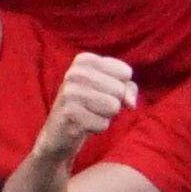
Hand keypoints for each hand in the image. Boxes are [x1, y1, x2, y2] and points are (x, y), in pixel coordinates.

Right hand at [35, 49, 140, 163]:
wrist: (59, 131)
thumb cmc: (90, 105)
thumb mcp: (110, 89)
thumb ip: (128, 89)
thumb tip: (131, 103)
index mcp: (84, 60)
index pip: (125, 72)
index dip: (120, 87)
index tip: (102, 91)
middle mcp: (75, 73)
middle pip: (120, 90)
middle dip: (114, 102)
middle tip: (94, 105)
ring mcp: (70, 93)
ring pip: (114, 106)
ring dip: (106, 115)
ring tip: (89, 113)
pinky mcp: (69, 114)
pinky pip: (103, 124)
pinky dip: (97, 128)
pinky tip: (83, 125)